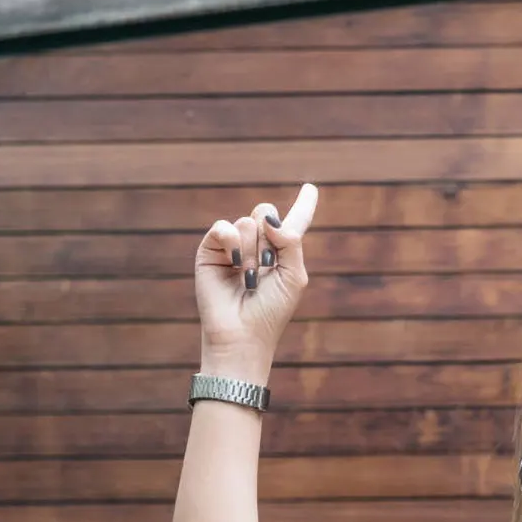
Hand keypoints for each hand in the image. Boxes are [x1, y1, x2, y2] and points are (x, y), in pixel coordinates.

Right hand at [194, 182, 318, 363]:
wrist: (243, 333)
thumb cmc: (272, 311)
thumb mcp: (294, 276)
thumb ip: (292, 241)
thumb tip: (269, 217)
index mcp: (282, 252)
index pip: (294, 222)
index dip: (304, 205)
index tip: (310, 188)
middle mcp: (257, 245)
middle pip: (266, 210)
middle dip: (270, 237)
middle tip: (266, 266)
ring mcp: (233, 247)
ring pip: (247, 222)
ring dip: (252, 252)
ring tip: (248, 278)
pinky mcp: (211, 250)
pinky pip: (223, 227)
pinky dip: (232, 244)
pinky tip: (234, 264)